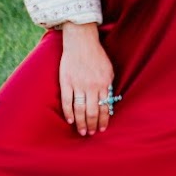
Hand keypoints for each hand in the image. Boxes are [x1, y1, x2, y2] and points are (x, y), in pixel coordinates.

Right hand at [59, 22, 116, 136]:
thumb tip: (109, 102)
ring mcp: (78, 84)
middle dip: (92, 124)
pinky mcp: (66, 82)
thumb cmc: (97, 55)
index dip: (104, 120)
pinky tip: (70, 120)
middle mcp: (91, 86)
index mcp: (104, 83)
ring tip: (82, 131)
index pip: (105, 107)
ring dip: (81, 122)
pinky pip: (67, 101)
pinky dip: (68, 112)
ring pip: (80, 109)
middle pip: (92, 111)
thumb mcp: (109, 70)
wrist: (81, 41)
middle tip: (92, 133)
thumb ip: (108, 86)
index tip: (102, 128)